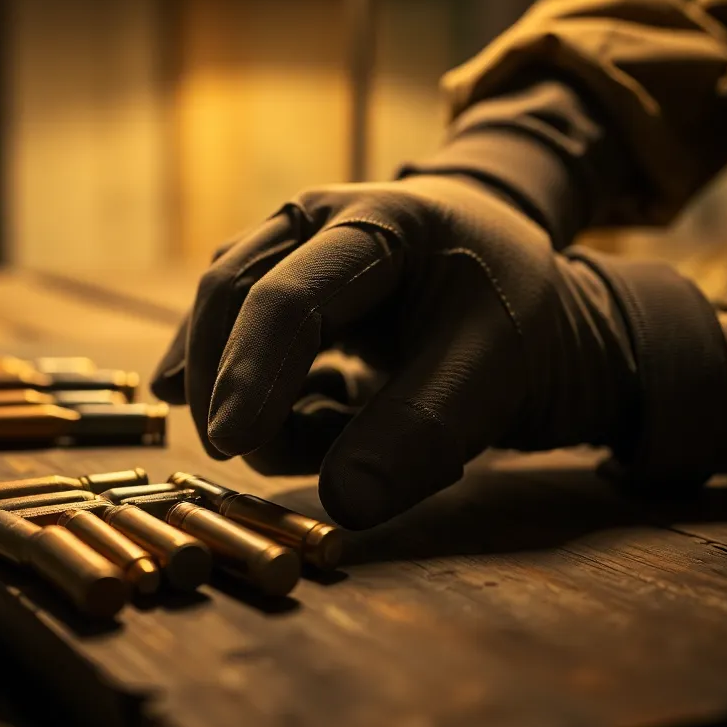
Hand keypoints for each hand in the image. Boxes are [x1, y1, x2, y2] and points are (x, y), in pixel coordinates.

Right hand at [152, 176, 637, 528]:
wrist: (503, 288)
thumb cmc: (504, 317)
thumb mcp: (489, 374)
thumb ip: (420, 432)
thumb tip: (343, 502)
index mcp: (375, 225)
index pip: (289, 297)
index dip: (251, 371)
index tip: (230, 444)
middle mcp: (310, 224)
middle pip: (229, 302)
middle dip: (236, 392)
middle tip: (270, 462)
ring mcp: (282, 254)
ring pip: (222, 331)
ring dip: (263, 405)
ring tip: (344, 428)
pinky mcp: (269, 293)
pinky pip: (235, 352)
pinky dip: (267, 404)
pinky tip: (330, 412)